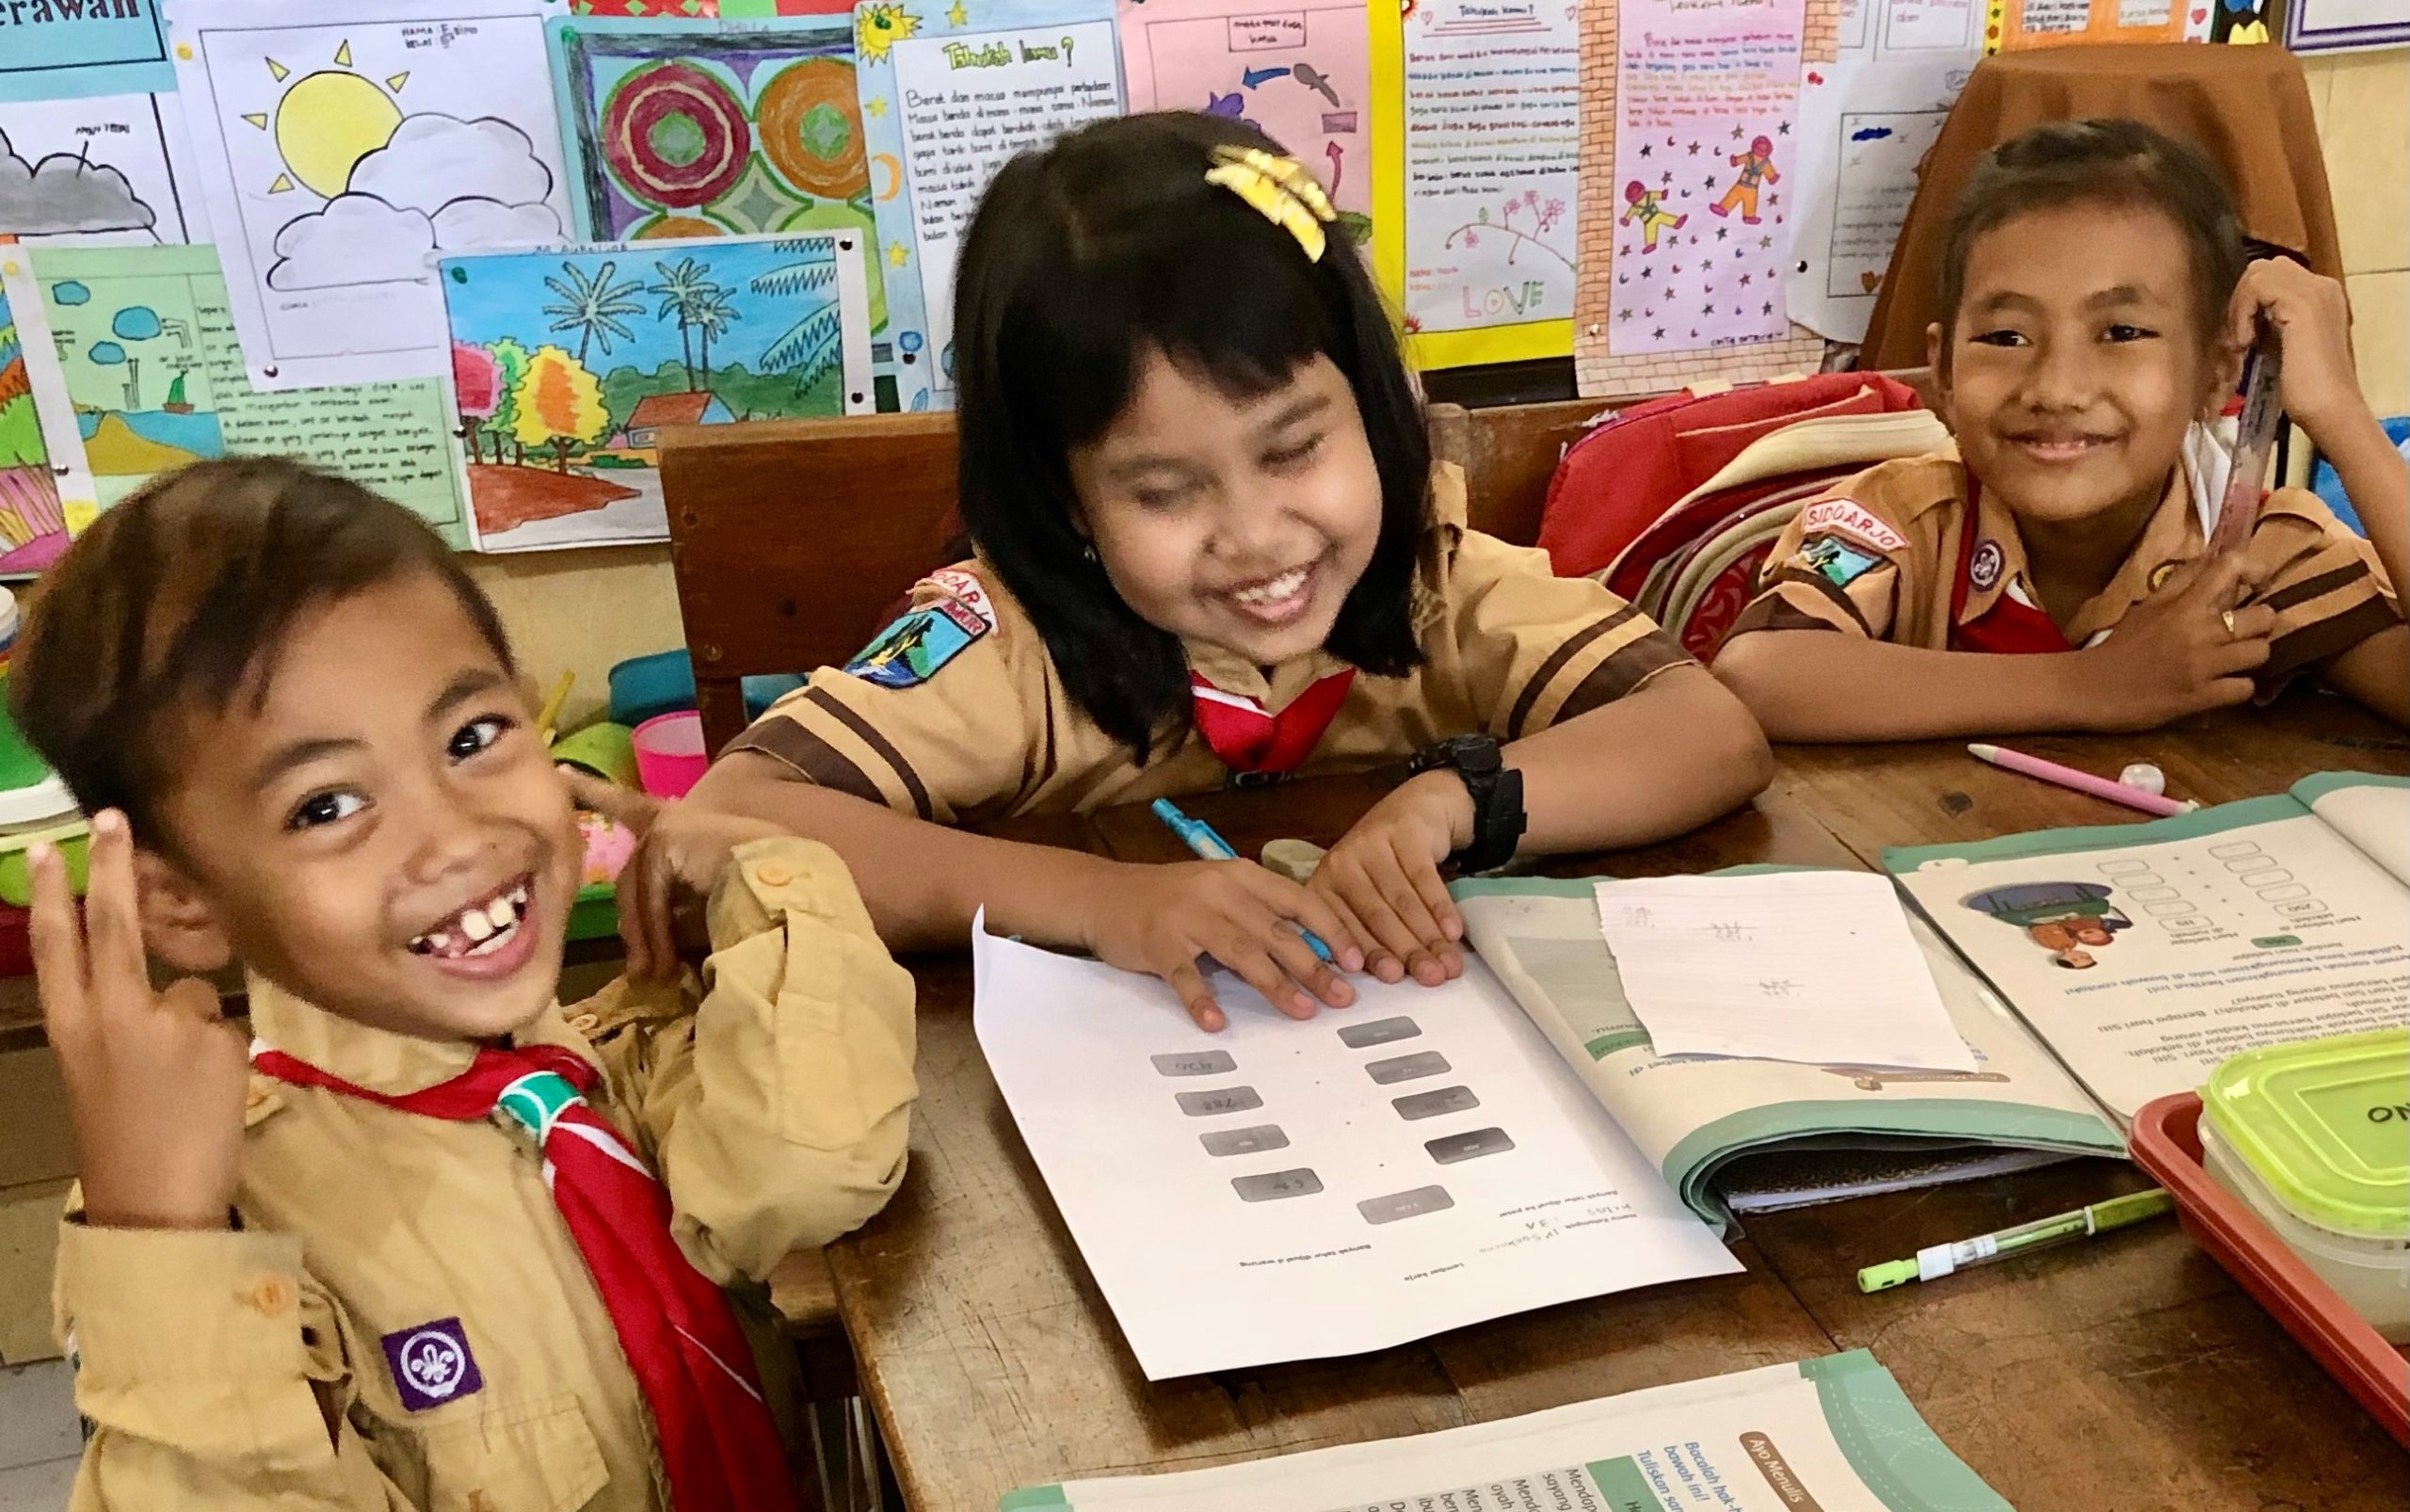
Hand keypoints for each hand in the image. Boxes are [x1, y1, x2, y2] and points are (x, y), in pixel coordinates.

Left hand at [31, 811, 245, 1230]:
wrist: (153, 1203)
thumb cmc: (193, 1124)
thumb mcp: (218, 1052)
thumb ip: (195, 1008)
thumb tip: (179, 997)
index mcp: (119, 1006)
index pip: (113, 921)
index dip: (115, 869)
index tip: (113, 821)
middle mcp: (84, 1018)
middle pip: (61, 940)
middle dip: (56, 890)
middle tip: (46, 846)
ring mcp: (77, 1046)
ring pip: (58, 970)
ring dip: (54, 925)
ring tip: (53, 889)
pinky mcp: (82, 1072)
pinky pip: (76, 997)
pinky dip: (76, 965)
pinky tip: (96, 965)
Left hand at [572, 775, 787, 978]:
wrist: (793, 891)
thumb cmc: (765, 905)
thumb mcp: (706, 911)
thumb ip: (672, 915)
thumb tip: (642, 951)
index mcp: (688, 828)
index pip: (632, 807)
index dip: (596, 791)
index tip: (560, 772)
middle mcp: (675, 819)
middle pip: (633, 873)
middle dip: (634, 925)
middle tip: (642, 972)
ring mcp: (669, 824)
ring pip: (636, 886)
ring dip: (646, 935)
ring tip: (657, 974)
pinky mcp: (666, 837)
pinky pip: (648, 893)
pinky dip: (656, 930)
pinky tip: (669, 960)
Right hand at [1074, 859, 1362, 1032]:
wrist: (1104, 894)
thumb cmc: (1172, 899)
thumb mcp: (1221, 893)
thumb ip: (1261, 915)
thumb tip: (1317, 952)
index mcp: (1241, 875)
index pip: (1299, 900)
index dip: (1332, 930)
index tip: (1358, 961)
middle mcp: (1219, 891)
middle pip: (1276, 931)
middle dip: (1314, 966)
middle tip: (1343, 997)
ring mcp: (1187, 915)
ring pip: (1241, 952)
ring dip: (1275, 985)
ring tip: (1302, 1011)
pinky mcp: (1157, 942)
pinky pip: (1184, 974)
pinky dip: (1201, 999)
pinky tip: (1216, 1023)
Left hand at [1308, 771, 1471, 986]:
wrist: (1416, 808)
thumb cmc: (1386, 864)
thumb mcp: (1366, 894)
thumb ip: (1367, 931)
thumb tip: (1390, 977)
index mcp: (1324, 885)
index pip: (1346, 927)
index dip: (1369, 954)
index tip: (1391, 979)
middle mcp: (1341, 863)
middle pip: (1376, 916)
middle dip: (1406, 951)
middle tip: (1430, 977)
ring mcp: (1371, 844)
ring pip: (1402, 900)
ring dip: (1428, 936)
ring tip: (1449, 964)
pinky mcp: (1403, 832)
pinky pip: (1424, 877)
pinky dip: (1441, 908)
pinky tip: (1454, 931)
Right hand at [2077, 554, 2273, 730]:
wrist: (2092, 689)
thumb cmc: (2120, 645)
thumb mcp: (2148, 606)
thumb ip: (2182, 584)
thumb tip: (2214, 559)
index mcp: (2183, 603)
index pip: (2232, 567)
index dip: (2255, 570)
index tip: (2256, 584)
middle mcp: (2200, 630)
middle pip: (2264, 617)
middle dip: (2259, 624)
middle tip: (2245, 631)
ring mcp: (2204, 665)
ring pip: (2261, 652)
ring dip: (2251, 656)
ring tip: (2237, 660)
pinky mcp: (2203, 696)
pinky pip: (2245, 688)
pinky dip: (2238, 688)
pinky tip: (2224, 686)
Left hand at [2226, 258, 2369, 439]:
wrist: (2329, 408)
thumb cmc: (2306, 388)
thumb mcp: (2282, 346)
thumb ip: (2269, 324)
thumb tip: (2240, 316)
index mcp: (2321, 295)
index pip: (2273, 276)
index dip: (2248, 302)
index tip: (2242, 339)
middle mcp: (2322, 286)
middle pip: (2263, 268)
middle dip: (2241, 300)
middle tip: (2239, 339)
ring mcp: (2314, 291)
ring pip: (2257, 273)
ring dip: (2239, 308)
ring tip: (2243, 344)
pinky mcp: (2302, 304)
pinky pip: (2256, 287)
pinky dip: (2242, 314)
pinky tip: (2246, 344)